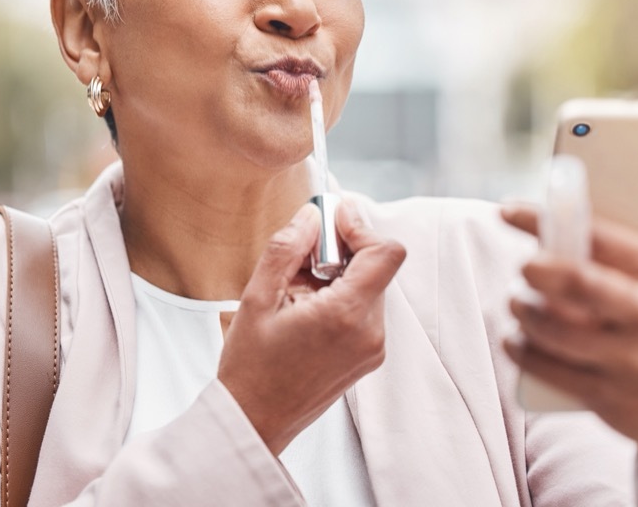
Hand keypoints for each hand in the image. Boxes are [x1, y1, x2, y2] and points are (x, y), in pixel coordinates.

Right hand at [218, 200, 405, 455]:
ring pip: (370, 287)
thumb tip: (311, 216)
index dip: (361, 227)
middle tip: (301, 256)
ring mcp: (372, 348)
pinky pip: (364, 310)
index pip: (386, 252)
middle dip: (342, 252)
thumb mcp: (257, 299)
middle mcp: (370, 333)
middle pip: (376, 267)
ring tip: (297, 291)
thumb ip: (286, 250)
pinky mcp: (368, 357)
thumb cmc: (251, 368)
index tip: (335, 218)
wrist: (255, 421)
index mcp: (347, 315)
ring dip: (339, 276)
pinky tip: (306, 310)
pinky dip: (341, 298)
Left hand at [501, 160, 637, 479]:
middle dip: (537, 268)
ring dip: (524, 312)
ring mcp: (629, 360)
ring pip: (555, 330)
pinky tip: (515, 340)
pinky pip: (550, 371)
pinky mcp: (608, 396)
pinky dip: (523, 353)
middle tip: (522, 263)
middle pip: (578, 283)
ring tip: (517, 302)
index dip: (546, 219)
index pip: (600, 237)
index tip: (510, 208)